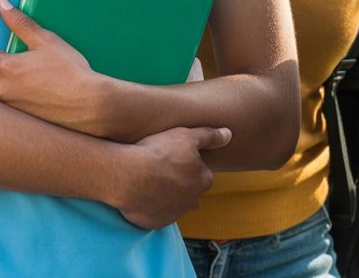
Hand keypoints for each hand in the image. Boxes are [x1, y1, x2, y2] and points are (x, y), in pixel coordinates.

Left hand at [0, 0, 109, 136]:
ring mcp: (5, 106)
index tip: (0, 51)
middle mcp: (0, 88)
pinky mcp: (13, 118)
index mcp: (6, 67)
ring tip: (3, 79)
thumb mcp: (47, 40)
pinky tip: (15, 94)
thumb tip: (1, 3)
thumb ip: (21, 23)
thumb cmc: (69, 69)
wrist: (85, 102)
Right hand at [114, 125, 230, 228]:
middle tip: (164, 169)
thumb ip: (211, 136)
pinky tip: (144, 194)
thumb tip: (229, 134)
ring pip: (175, 204)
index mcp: (203, 180)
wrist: (129, 176)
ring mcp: (174, 214)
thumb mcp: (188, 135)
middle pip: (190, 191)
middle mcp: (192, 201)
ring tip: (152, 180)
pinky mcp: (155, 224)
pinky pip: (158, 215)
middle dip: (181, 182)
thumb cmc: (159, 152)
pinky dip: (153, 206)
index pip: (202, 174)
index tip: (175, 158)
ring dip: (168, 195)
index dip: (189, 165)